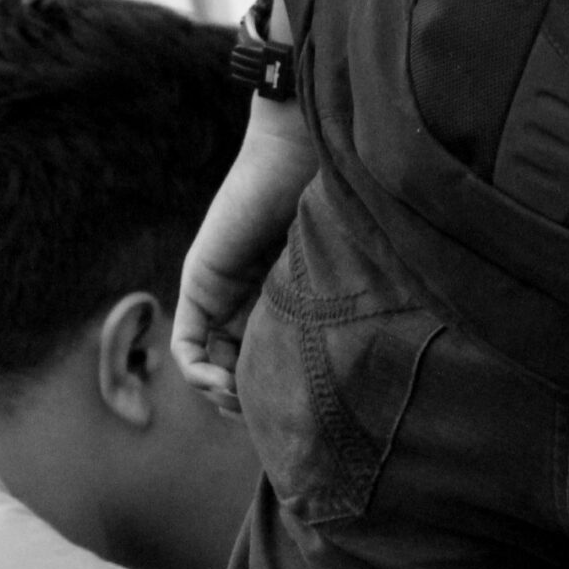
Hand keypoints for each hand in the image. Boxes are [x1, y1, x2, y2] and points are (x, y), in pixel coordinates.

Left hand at [170, 98, 317, 416]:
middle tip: (269, 413)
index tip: (296, 408)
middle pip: (238, 370)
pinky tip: (223, 380)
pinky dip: (197, 373)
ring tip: (245, 397)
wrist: (303, 155)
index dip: (276, 393)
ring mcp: (221, 295)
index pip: (269, 362)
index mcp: (285, 301)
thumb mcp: (344, 275)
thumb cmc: (339, 204)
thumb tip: (382, 372)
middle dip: (249, 402)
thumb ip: (346, 314)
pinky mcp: (199, 286)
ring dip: (222, 394)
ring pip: (209, 365)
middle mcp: (251, 302)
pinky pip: (186, 346)